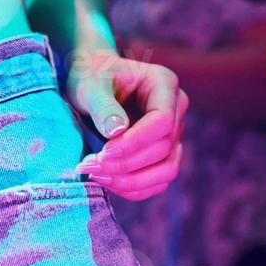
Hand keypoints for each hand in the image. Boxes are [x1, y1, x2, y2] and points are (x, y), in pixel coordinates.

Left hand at [67, 48, 187, 200]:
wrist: (92, 82)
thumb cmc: (92, 76)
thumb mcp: (90, 85)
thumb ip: (103, 106)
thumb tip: (116, 132)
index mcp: (164, 84)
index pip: (163, 120)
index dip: (136, 142)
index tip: (103, 152)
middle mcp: (176, 108)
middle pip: (164, 147)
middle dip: (126, 164)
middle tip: (89, 165)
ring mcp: (174, 132)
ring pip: (168, 169)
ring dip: (133, 180)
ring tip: (98, 176)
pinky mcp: (164, 152)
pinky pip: (159, 180)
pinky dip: (135, 188)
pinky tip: (108, 182)